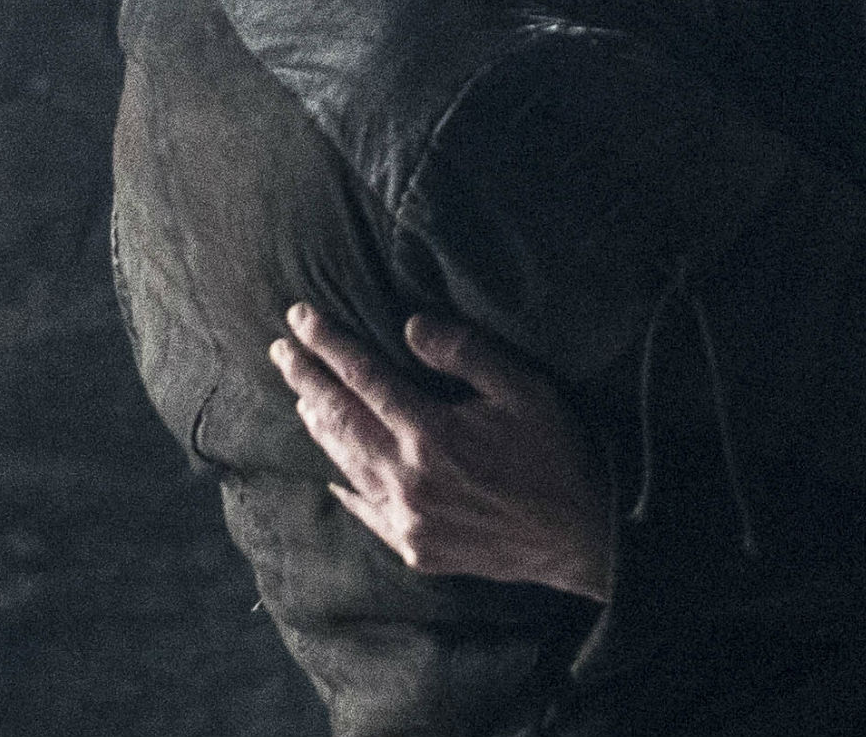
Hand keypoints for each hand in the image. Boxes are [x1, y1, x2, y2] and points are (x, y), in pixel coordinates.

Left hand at [271, 305, 613, 599]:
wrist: (584, 537)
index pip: (361, 376)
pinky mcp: (415, 547)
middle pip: (339, 418)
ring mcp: (407, 518)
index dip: (327, 343)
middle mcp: (407, 477)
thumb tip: (409, 327)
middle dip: (305, 380)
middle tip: (280, 350)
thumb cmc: (559, 454)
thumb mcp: (524, 389)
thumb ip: (465, 353)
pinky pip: (364, 510)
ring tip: (300, 397)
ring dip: (318, 426)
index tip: (299, 317)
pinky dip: (343, 485)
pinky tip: (330, 470)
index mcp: (431, 433)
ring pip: (345, 463)